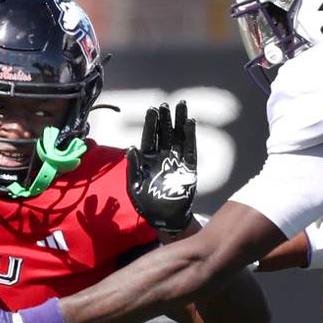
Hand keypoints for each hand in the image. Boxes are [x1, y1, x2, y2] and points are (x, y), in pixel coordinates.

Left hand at [127, 101, 196, 233]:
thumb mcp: (135, 187)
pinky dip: (190, 136)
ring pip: (178, 137)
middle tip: (166, 104)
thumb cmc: (148, 203)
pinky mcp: (188, 167)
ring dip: (179, 122)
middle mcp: (162, 156)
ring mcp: (176, 161)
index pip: (149, 137)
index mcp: (147, 159)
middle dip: (164, 119)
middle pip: (163, 133)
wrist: (166, 218)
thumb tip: (131, 148)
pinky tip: (190, 123)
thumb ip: (134, 167)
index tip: (152, 110)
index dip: (150, 124)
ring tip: (181, 106)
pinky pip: (190, 148)